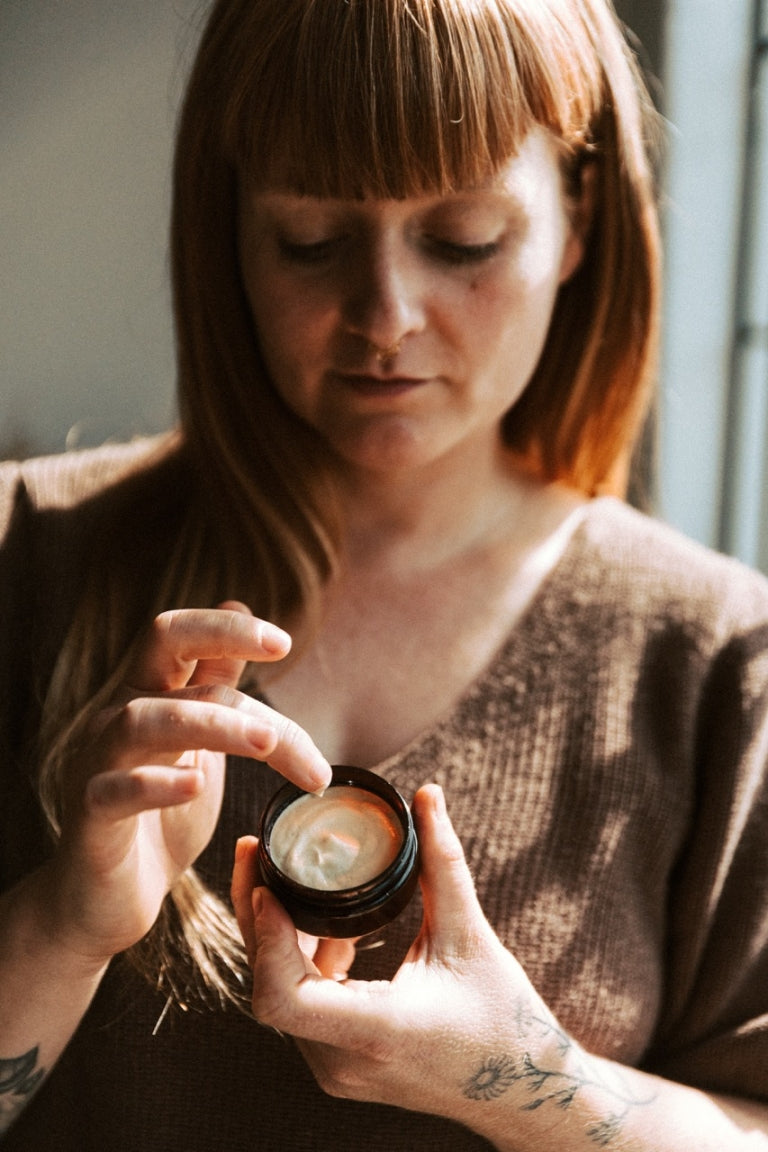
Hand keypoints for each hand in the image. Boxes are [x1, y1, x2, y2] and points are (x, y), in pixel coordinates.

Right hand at [45, 602, 331, 969]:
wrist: (108, 900)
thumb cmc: (160, 817)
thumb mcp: (201, 743)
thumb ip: (215, 683)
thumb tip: (242, 610)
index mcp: (150, 693)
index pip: (178, 633)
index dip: (227, 627)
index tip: (283, 643)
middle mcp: (120, 713)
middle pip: (161, 647)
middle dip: (226, 645)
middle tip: (284, 660)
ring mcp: (99, 762)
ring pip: (145, 718)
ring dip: (213, 723)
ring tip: (267, 742)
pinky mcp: (90, 817)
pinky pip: (114, 790)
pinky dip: (155, 783)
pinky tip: (194, 786)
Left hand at [231, 784, 545, 1125]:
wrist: (521, 1090)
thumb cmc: (503, 1017)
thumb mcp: (471, 934)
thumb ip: (442, 862)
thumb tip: (427, 795)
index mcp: (377, 1029)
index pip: (284, 996)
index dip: (265, 938)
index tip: (266, 884)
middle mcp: (344, 1060)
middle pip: (270, 989)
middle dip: (256, 918)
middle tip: (252, 854)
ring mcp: (338, 1071)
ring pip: (281, 998)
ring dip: (277, 939)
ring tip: (281, 880)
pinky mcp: (340, 1066)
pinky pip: (301, 1010)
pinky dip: (302, 965)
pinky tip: (327, 930)